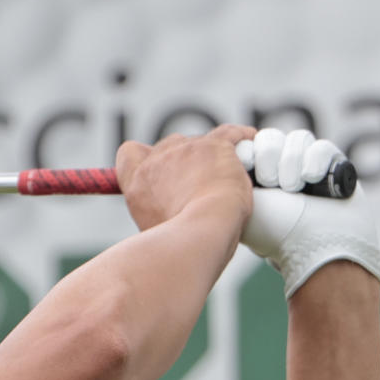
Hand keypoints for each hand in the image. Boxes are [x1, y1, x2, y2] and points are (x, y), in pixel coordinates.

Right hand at [115, 124, 255, 233]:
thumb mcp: (154, 232)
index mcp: (137, 181)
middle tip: (201, 184)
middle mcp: (158, 160)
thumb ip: (157, 216)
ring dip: (212, 154)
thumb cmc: (178, 245)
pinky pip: (231, 134)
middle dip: (185, 161)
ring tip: (227, 172)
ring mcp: (187, 150)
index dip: (145, 159)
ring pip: (201, 142)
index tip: (160, 172)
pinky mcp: (216, 148)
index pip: (131, 153)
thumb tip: (166, 220)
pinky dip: (241, 137)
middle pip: (170, 146)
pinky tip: (249, 141)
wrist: (199, 236)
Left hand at [236, 128, 379, 295]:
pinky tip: (311, 179)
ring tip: (292, 187)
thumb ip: (231, 177)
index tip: (247, 166)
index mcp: (258, 177)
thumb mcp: (242, 204)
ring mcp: (309, 168)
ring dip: (290, 161)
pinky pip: (322, 147)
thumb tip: (230, 151)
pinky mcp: (335, 168)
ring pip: (297, 139)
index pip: (251, 143)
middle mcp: (283, 170)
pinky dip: (314, 160)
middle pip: (272, 138)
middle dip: (268, 157)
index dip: (250, 150)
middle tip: (269, 181)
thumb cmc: (274, 232)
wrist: (313, 247)